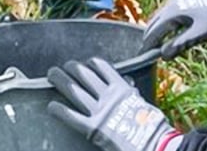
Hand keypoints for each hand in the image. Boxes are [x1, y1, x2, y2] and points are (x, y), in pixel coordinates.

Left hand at [48, 58, 179, 150]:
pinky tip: (51, 106)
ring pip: (74, 90)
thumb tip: (127, 82)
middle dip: (71, 68)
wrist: (155, 145)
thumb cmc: (152, 126)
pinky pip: (72, 117)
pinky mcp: (94, 129)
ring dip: (60, 80)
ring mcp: (100, 111)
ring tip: (52, 74)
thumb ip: (131, 92)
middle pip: (84, 75)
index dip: (90, 63)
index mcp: (121, 88)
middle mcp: (108, 96)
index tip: (84, 63)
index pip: (102, 67)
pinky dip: (60, 110)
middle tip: (62, 66)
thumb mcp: (142, 102)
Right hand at [141, 0, 206, 58]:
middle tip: (149, 54)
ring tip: (157, 47)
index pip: (154, 30)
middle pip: (153, 24)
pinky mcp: (182, 3)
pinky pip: (167, 17)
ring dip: (157, 33)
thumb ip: (180, 44)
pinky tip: (169, 35)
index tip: (143, 56)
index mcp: (173, 11)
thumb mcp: (200, 33)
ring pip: (160, 20)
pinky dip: (164, 27)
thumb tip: (163, 55)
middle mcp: (171, 4)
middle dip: (150, 39)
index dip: (148, 44)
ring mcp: (176, 2)